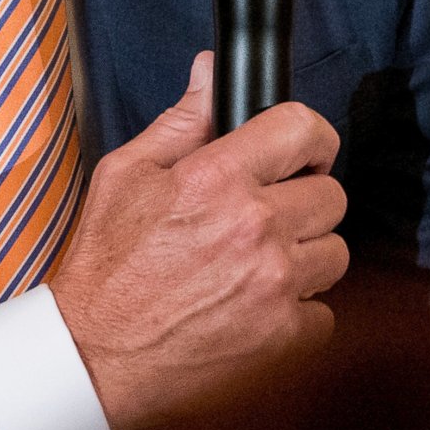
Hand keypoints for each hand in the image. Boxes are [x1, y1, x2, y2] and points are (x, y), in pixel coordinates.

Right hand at [46, 52, 349, 429]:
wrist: (94, 357)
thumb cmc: (105, 269)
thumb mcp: (126, 175)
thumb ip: (180, 121)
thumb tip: (209, 73)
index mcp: (217, 179)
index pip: (303, 129)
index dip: (311, 136)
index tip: (305, 152)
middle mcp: (255, 228)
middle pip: (331, 195)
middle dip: (303, 202)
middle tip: (267, 218)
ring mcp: (274, 285)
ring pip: (335, 254)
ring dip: (305, 258)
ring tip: (260, 266)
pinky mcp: (282, 337)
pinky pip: (324, 312)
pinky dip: (298, 313)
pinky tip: (258, 309)